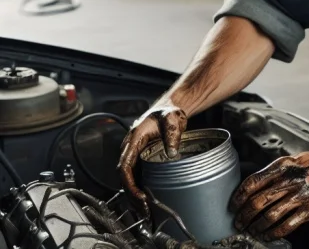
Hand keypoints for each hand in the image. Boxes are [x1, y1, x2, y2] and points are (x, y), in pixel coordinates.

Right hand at [117, 99, 186, 216]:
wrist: (168, 109)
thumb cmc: (167, 113)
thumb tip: (172, 153)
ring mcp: (134, 154)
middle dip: (132, 195)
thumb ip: (172, 134)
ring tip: (145, 210)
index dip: (130, 184)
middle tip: (144, 209)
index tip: (140, 195)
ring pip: (128, 179)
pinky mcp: (141, 159)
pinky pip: (136, 176)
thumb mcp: (171, 119)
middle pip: (124, 176)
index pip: (124, 166)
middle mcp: (130, 149)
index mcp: (133, 140)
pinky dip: (139, 189)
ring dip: (134, 195)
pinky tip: (146, 201)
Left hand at [230, 150, 308, 240]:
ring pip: (269, 216)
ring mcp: (299, 196)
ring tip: (252, 231)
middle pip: (257, 202)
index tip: (234, 205)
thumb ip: (277, 171)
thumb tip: (258, 184)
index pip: (252, 183)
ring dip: (256, 226)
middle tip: (239, 222)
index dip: (239, 197)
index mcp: (282, 167)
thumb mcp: (295, 160)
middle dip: (244, 215)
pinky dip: (273, 233)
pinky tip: (268, 235)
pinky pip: (286, 225)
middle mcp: (289, 181)